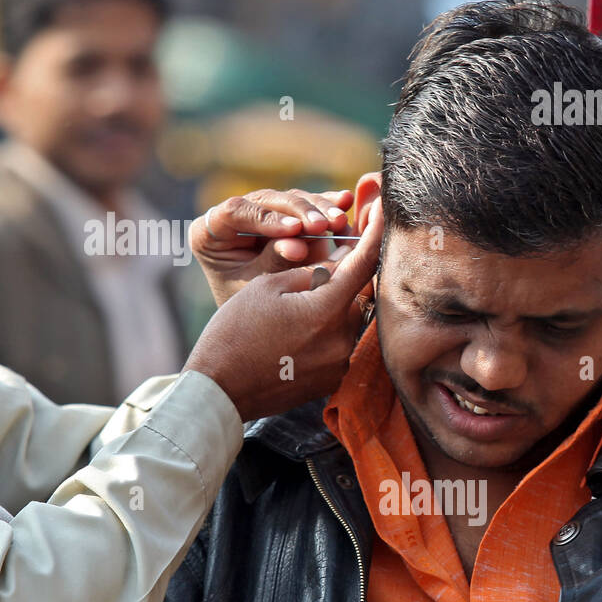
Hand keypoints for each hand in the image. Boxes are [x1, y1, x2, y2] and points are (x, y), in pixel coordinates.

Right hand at [184, 197, 383, 421]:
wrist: (219, 390)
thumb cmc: (234, 332)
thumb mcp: (266, 287)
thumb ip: (310, 272)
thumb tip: (340, 262)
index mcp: (325, 310)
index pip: (364, 263)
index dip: (375, 232)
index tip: (381, 211)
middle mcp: (341, 339)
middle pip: (358, 295)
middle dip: (342, 280)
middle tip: (314, 273)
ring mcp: (338, 364)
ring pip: (348, 320)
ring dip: (332, 308)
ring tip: (294, 312)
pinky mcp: (331, 380)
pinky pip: (338, 345)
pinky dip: (325, 333)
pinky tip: (294, 336)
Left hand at [192, 187, 357, 306]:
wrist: (257, 328)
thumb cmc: (246, 312)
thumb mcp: (256, 288)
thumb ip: (274, 264)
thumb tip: (298, 246)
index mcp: (208, 233)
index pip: (234, 212)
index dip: (267, 218)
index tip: (295, 230)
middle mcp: (232, 216)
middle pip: (266, 200)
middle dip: (299, 211)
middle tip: (323, 226)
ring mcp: (260, 212)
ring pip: (290, 199)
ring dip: (318, 208)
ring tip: (339, 222)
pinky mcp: (286, 215)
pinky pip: (307, 205)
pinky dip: (328, 206)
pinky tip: (347, 202)